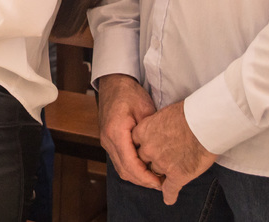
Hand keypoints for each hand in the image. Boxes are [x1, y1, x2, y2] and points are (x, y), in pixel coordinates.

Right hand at [98, 73, 161, 190]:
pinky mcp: (108, 141)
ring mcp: (106, 141)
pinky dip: (132, 169)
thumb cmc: (129, 93)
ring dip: (138, 177)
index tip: (161, 183)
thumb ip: (151, 133)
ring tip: (156, 179)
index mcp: (116, 132)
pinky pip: (119, 161)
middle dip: (143, 181)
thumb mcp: (145, 110)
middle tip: (162, 184)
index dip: (146, 177)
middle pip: (124, 171)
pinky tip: (146, 169)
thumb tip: (162, 153)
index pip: (130, 164)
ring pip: (121, 169)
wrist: (114, 83)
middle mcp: (108, 140)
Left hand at [132, 101, 216, 204]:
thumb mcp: (164, 114)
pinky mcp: (177, 175)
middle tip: (157, 165)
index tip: (148, 152)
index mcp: (143, 131)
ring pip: (156, 174)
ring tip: (165, 179)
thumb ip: (157, 127)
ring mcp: (162, 163)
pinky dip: (169, 195)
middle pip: (143, 161)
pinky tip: (169, 198)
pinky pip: (169, 190)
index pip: (136, 145)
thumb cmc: (188, 112)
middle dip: (149, 163)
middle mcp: (149, 149)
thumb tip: (162, 131)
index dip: (143, 150)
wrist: (204, 121)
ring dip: (160, 176)